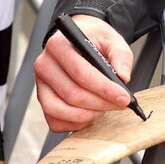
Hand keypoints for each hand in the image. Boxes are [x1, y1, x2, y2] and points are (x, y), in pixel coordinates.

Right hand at [34, 15, 133, 132]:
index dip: (104, 88)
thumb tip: (123, 77)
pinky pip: (55, 121)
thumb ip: (120, 55)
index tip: (124, 97)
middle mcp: (44, 64)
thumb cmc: (93, 39)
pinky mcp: (43, 99)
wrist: (78, 39)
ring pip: (60, 110)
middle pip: (71, 94)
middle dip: (100, 103)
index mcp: (58, 44)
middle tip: (120, 104)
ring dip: (87, 115)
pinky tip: (91, 115)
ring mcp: (41, 84)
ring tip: (104, 109)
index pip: (80, 72)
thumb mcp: (111, 39)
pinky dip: (75, 124)